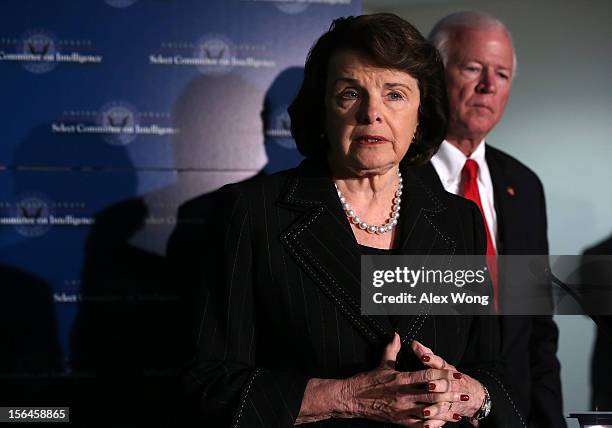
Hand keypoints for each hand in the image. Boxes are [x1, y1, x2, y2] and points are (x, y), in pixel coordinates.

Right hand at [339, 333, 468, 426]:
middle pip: (432, 394)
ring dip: (445, 411)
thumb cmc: (367, 381)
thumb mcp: (381, 364)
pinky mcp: (399, 421)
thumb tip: (397, 335)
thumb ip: (391, 349)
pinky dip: (433, 424)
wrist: (352, 399)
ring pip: (429, 411)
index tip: (456, 375)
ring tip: (458, 411)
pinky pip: (420, 425)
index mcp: (401, 379)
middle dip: (450, 394)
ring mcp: (402, 410)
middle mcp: (403, 395)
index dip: (443, 375)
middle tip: (464, 393)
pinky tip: (443, 423)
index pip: (427, 376)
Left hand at [411, 340, 485, 423]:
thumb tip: (415, 344)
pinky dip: (436, 422)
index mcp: (448, 371)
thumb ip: (429, 356)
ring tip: (425, 411)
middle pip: (445, 384)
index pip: (440, 363)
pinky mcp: (449, 413)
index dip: (432, 359)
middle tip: (429, 385)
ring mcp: (451, 401)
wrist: (475, 396)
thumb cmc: (454, 377)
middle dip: (437, 384)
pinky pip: (442, 419)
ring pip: (444, 404)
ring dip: (435, 407)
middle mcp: (451, 385)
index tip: (424, 356)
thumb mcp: (443, 365)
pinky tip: (427, 424)